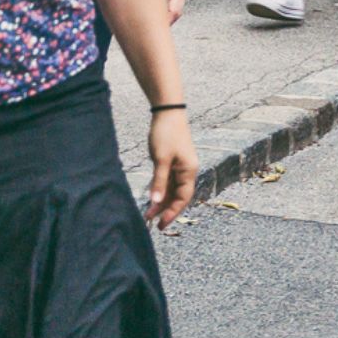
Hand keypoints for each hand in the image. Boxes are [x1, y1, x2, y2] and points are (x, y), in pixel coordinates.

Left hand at [145, 109, 197, 227]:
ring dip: (161, 202)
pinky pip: (168, 182)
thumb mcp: (161, 159)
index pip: (183, 198)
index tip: (162, 224)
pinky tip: (151, 198)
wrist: (167, 112)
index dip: (173, 212)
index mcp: (189, 171)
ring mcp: (180, 167)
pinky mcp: (172, 162)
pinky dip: (160, 191)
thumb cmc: (166, 134)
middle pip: (178, 196)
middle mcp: (187, 171)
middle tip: (153, 224)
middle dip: (166, 210)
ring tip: (148, 214)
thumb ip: (159, 181)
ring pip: (172, 190)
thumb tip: (155, 201)